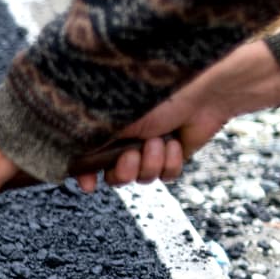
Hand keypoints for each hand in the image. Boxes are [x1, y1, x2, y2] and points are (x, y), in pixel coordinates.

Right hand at [77, 39, 279, 191]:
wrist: (205, 94)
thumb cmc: (158, 94)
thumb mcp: (114, 117)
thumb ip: (89, 139)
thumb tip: (74, 164)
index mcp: (106, 127)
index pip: (86, 159)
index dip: (85, 176)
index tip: (88, 184)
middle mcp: (125, 140)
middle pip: (114, 176)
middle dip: (125, 169)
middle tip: (132, 154)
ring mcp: (150, 149)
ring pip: (142, 178)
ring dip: (151, 162)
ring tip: (159, 141)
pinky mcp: (173, 155)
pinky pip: (166, 176)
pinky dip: (171, 162)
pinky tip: (175, 142)